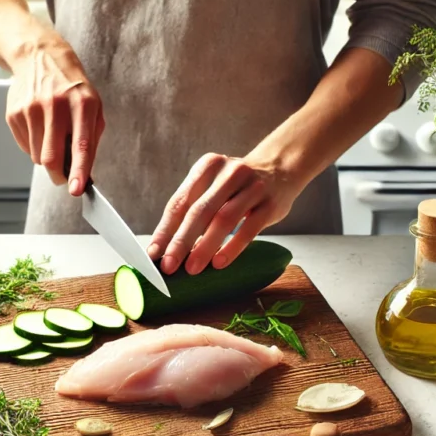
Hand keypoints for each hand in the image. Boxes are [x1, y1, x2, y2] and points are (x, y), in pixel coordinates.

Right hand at [5, 37, 104, 195]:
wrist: (40, 57)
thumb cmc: (72, 88)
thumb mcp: (92, 106)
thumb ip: (90, 139)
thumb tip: (85, 174)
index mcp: (82, 104)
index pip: (80, 144)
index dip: (78, 170)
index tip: (76, 189)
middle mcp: (55, 105)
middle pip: (51, 157)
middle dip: (58, 175)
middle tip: (62, 178)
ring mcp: (31, 108)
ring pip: (37, 156)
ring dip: (46, 157)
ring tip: (52, 137)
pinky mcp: (14, 112)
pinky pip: (25, 146)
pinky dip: (34, 146)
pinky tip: (39, 127)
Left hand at [146, 153, 302, 275]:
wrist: (281, 168)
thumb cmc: (238, 186)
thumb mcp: (215, 186)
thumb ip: (194, 210)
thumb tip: (168, 248)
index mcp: (208, 166)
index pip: (180, 201)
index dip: (165, 229)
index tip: (154, 253)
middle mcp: (230, 172)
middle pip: (200, 210)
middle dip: (181, 240)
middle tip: (169, 266)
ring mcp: (253, 186)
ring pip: (224, 219)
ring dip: (205, 246)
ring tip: (192, 269)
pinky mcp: (271, 203)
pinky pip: (249, 228)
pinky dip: (233, 247)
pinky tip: (219, 263)